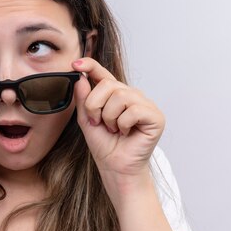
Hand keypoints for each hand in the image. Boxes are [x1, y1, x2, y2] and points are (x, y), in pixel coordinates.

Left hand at [72, 58, 164, 199]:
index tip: (75, 63)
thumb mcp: (86, 120)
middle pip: (108, 85)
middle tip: (99, 123)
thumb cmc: (104, 145)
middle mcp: (131, 95)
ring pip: (120, 96)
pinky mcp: (155, 116)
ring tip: (114, 129)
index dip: (90, 65)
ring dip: (109, 117)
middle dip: (95, 106)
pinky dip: (123, 124)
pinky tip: (126, 133)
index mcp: (115, 94)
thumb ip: (83, 100)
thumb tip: (81, 78)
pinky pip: (133, 110)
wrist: (115, 167)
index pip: (103, 74)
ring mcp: (145, 104)